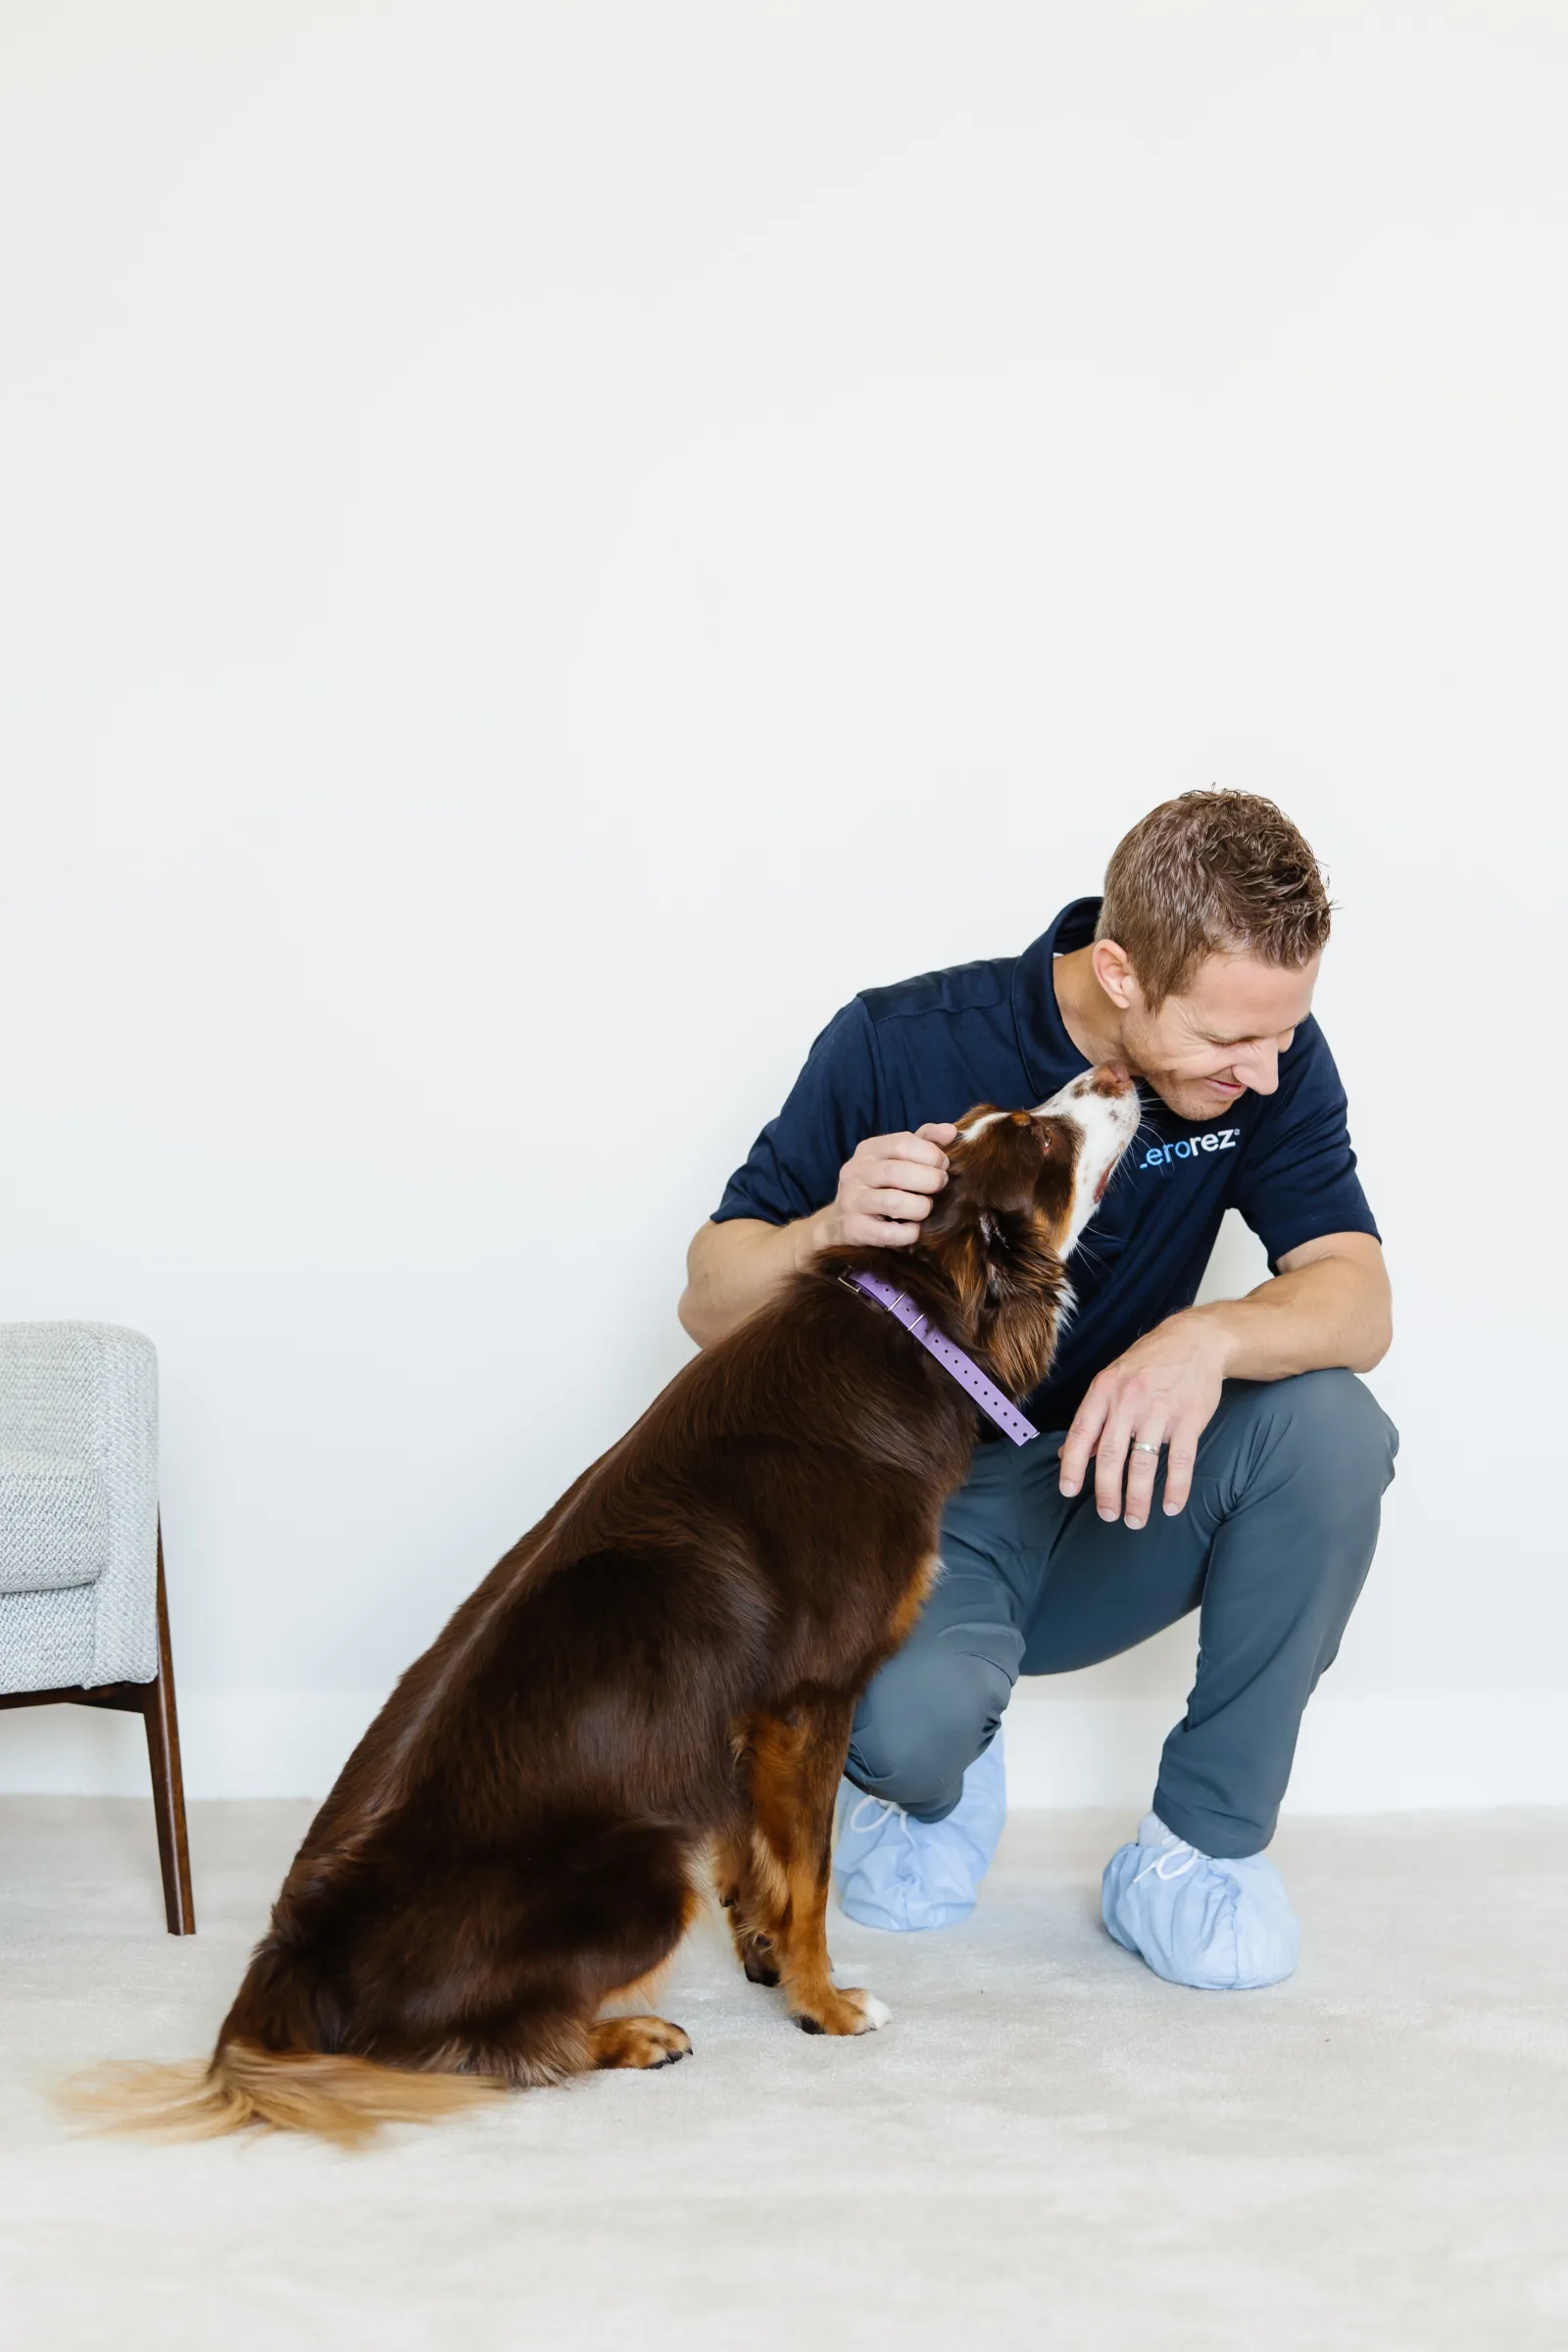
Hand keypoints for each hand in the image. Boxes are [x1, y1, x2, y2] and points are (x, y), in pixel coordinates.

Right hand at [812, 1123, 957, 1253]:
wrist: (840, 1221)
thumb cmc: (879, 1185)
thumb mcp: (897, 1158)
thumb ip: (924, 1141)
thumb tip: (950, 1131)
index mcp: (869, 1150)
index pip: (902, 1143)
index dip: (931, 1154)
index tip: (943, 1166)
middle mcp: (856, 1172)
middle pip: (898, 1172)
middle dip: (929, 1180)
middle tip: (940, 1186)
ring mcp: (852, 1201)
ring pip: (894, 1202)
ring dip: (920, 1207)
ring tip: (926, 1209)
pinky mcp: (853, 1229)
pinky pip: (887, 1233)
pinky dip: (908, 1233)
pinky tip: (914, 1229)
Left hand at [1057, 1310, 1234, 1528]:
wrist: (1196, 1339)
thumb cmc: (1149, 1363)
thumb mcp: (1112, 1381)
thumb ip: (1093, 1418)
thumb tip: (1067, 1454)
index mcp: (1103, 1390)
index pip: (1080, 1433)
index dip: (1072, 1466)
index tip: (1068, 1491)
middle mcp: (1128, 1400)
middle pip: (1110, 1455)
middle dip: (1106, 1491)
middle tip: (1108, 1515)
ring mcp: (1160, 1409)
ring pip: (1143, 1463)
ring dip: (1137, 1498)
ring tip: (1135, 1520)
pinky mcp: (1190, 1417)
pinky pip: (1181, 1460)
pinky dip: (1176, 1488)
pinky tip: (1172, 1507)